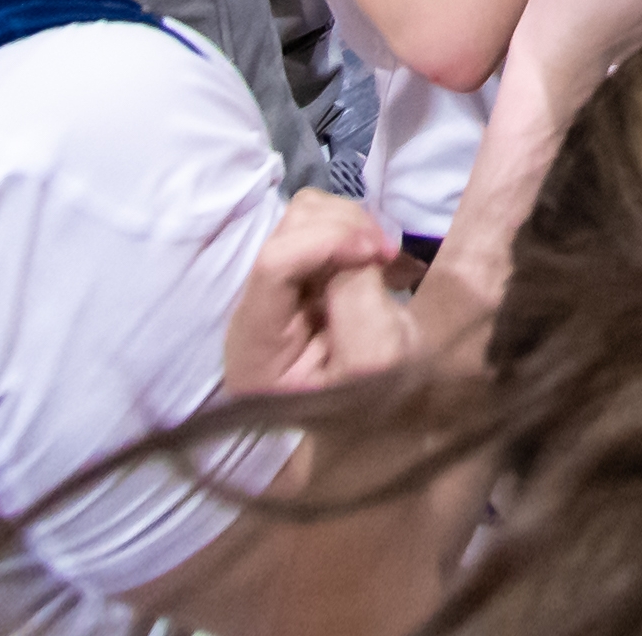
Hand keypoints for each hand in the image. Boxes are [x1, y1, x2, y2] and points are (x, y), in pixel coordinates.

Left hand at [219, 189, 414, 396]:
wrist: (378, 421)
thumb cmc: (376, 402)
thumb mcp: (375, 362)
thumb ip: (358, 300)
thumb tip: (355, 250)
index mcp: (257, 349)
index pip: (274, 266)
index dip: (326, 242)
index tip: (376, 252)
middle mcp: (253, 312)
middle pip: (287, 234)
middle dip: (344, 231)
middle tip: (388, 256)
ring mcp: (274, 293)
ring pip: (303, 220)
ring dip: (352, 229)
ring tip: (386, 260)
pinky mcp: (296, 279)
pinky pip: (321, 228)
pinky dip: (355, 233)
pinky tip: (377, 261)